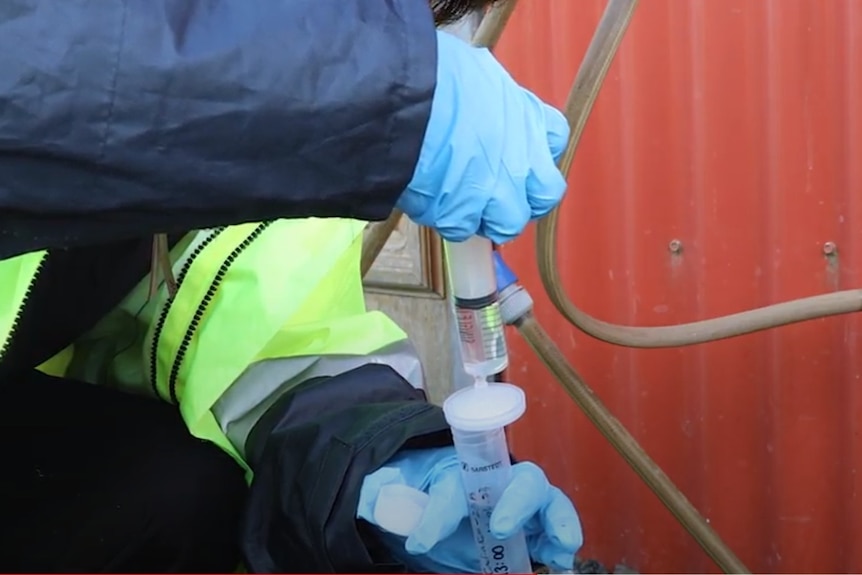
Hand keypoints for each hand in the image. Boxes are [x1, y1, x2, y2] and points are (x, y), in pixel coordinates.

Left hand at [357, 447, 582, 572]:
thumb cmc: (422, 497)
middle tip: (500, 528)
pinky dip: (562, 542)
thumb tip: (377, 495)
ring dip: (558, 519)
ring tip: (562, 544)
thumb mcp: (399, 495)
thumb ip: (388, 494)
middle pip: (518, 479)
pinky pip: (554, 530)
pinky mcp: (532, 530)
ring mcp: (519, 505)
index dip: (437, 514)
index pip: (451, 488)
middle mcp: (496, 483)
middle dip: (514, 501)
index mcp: (457, 473)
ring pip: (546, 500)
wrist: (440, 510)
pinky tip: (562, 559)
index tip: (418, 542)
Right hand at [397, 31, 569, 244]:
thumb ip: (491, 101)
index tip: (521, 153)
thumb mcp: (479, 75)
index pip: (555, 140)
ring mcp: (495, 192)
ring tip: (462, 203)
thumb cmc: (436, 79)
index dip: (538, 150)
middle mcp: (521, 160)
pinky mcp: (463, 214)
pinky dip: (449, 219)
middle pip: (544, 195)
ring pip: (507, 223)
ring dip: (487, 218)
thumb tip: (481, 103)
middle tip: (499, 194)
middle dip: (524, 198)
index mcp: (528, 119)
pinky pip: (463, 228)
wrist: (407, 104)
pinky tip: (433, 200)